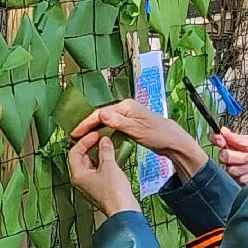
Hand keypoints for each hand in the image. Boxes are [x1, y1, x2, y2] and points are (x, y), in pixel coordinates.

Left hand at [66, 133, 137, 216]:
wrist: (123, 210)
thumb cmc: (114, 194)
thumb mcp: (109, 166)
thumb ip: (105, 151)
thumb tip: (104, 142)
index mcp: (78, 175)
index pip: (74, 152)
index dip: (84, 141)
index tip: (94, 136)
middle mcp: (81, 181)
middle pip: (81, 158)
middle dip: (91, 147)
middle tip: (101, 139)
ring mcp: (90, 185)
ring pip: (90, 165)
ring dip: (98, 155)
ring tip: (107, 147)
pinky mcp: (99, 188)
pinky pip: (97, 172)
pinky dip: (103, 163)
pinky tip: (112, 159)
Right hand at [71, 99, 204, 179]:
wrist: (173, 141)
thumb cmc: (159, 134)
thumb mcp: (137, 129)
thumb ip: (118, 122)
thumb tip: (101, 115)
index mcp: (126, 107)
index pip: (101, 113)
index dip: (86, 123)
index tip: (76, 132)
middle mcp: (126, 109)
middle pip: (101, 116)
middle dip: (88, 126)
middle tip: (75, 136)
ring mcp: (128, 116)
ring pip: (106, 122)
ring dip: (94, 129)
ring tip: (83, 139)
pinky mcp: (131, 124)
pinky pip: (113, 127)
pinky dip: (104, 132)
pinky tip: (98, 140)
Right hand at [213, 128, 247, 185]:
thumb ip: (236, 138)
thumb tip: (223, 130)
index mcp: (232, 144)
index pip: (217, 140)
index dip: (217, 140)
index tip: (222, 142)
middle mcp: (231, 156)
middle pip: (222, 156)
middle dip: (237, 157)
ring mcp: (234, 168)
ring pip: (229, 169)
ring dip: (243, 167)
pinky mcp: (238, 179)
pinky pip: (237, 178)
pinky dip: (247, 176)